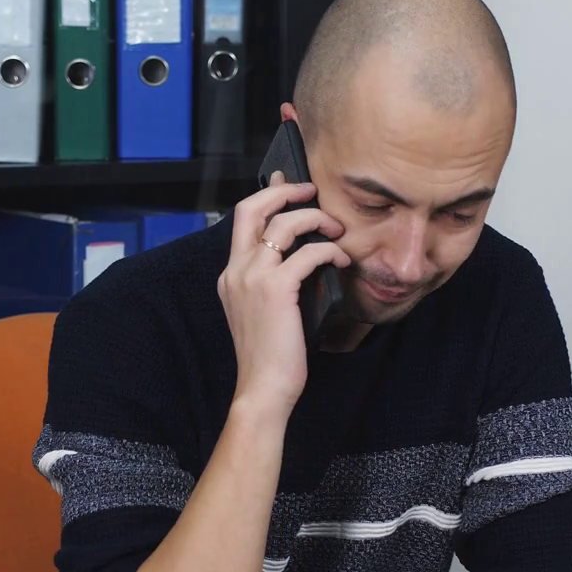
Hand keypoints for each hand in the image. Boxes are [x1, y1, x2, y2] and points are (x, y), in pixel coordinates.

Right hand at [217, 175, 349, 411]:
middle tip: (312, 192)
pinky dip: (329, 251)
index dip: (266, 195)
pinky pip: (308, 253)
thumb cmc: (270, 356)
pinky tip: (341, 260)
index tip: (286, 183)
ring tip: (336, 230)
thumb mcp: (263, 312)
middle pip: (253, 207)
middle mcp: (236, 270)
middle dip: (285, 191)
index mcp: (230, 274)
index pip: (242, 218)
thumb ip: (272, 282)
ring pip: (284, 223)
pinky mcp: (274, 289)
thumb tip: (302, 256)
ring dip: (316, 219)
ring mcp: (252, 277)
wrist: (262, 388)